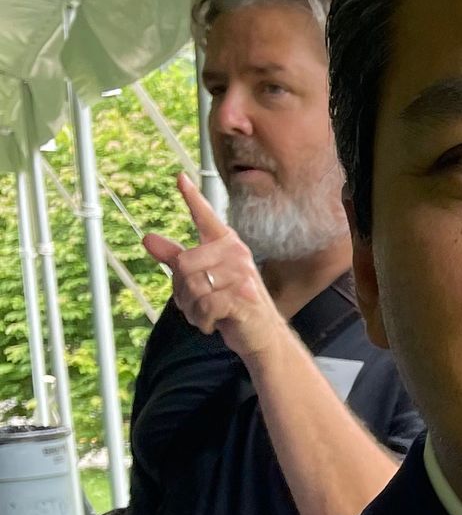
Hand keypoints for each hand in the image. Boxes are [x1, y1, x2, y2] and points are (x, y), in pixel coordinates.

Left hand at [143, 174, 282, 363]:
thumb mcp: (203, 280)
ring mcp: (242, 275)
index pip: (206, 218)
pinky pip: (204, 306)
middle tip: (198, 306)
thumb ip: (175, 259)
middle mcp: (236, 254)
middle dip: (182, 293)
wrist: (262, 336)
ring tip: (207, 315)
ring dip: (192, 310)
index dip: (192, 198)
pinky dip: (203, 321)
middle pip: (183, 265)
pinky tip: (214, 324)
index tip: (180, 178)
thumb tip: (146, 239)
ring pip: (192, 288)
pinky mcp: (243, 297)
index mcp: (226, 245)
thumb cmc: (232, 305)